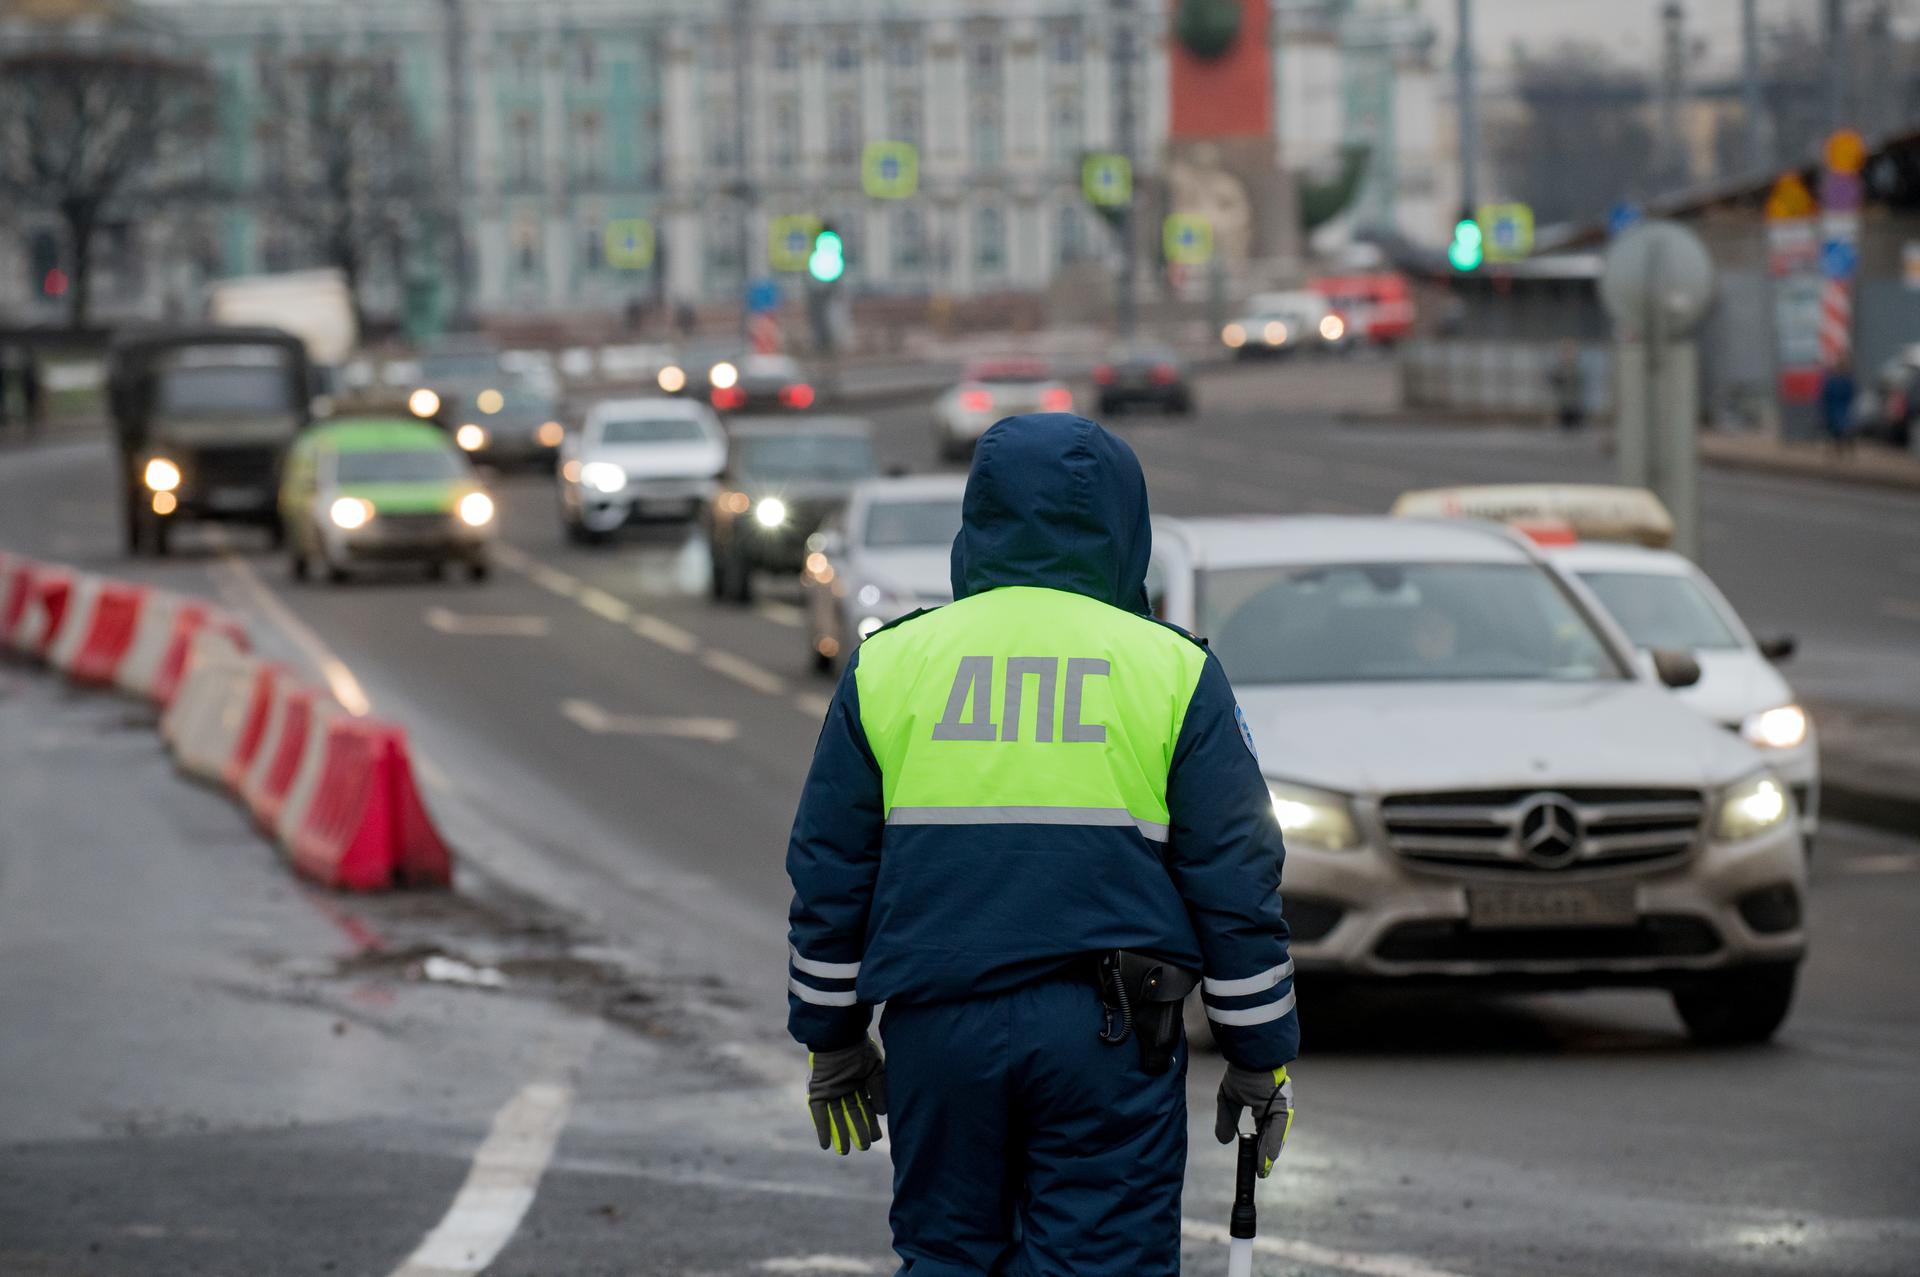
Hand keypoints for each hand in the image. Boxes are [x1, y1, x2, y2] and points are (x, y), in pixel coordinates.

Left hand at [808, 1038, 887, 1153]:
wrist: (841, 1037)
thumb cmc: (860, 1050)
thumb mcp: (876, 1070)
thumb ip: (880, 1090)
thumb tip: (883, 1113)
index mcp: (860, 1082)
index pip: (866, 1108)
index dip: (871, 1123)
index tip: (877, 1138)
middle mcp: (845, 1088)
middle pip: (852, 1115)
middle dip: (858, 1131)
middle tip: (864, 1147)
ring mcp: (831, 1090)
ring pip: (836, 1117)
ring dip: (840, 1134)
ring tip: (844, 1152)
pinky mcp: (818, 1092)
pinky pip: (819, 1113)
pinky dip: (822, 1129)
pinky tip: (825, 1144)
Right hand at [1215, 1064, 1292, 1176]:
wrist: (1248, 1056)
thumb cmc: (1240, 1072)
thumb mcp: (1228, 1099)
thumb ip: (1226, 1120)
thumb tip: (1223, 1141)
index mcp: (1263, 1106)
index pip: (1261, 1131)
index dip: (1257, 1147)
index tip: (1253, 1163)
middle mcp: (1274, 1109)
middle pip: (1268, 1136)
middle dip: (1263, 1155)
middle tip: (1260, 1173)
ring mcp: (1280, 1107)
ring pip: (1274, 1134)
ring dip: (1267, 1153)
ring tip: (1262, 1170)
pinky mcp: (1282, 1105)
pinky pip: (1278, 1127)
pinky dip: (1273, 1142)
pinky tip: (1269, 1156)